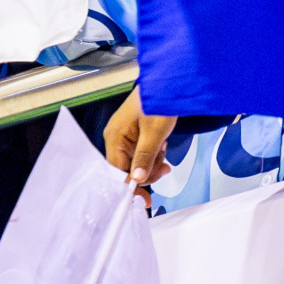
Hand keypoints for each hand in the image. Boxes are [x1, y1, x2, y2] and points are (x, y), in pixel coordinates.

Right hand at [103, 88, 175, 205]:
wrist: (169, 82)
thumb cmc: (159, 100)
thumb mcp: (155, 132)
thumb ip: (145, 157)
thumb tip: (136, 179)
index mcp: (115, 137)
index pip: (117, 172)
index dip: (131, 187)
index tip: (145, 200)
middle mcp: (115, 138)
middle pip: (127, 170)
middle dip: (147, 171)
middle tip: (165, 167)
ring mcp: (123, 137)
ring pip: (136, 163)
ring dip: (153, 161)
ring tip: (163, 145)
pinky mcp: (133, 135)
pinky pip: (141, 154)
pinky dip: (153, 153)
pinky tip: (161, 143)